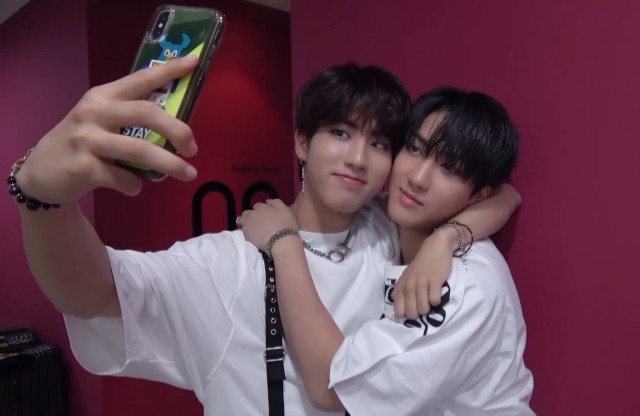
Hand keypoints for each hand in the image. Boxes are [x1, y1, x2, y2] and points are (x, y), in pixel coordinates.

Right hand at [14, 56, 199, 203]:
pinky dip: (135, 186)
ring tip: (188, 174)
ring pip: (140, 150)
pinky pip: (123, 178)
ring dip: (170, 165)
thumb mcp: (100, 121)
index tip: (194, 61)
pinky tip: (133, 187)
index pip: (141, 78)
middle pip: (147, 113)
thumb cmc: (81, 144)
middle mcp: (95, 112)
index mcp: (103, 96)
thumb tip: (176, 127)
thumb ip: (129, 117)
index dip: (169, 70)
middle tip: (194, 148)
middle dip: (178, 130)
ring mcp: (87, 139)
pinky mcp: (84, 167)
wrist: (40, 174)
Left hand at [240, 199, 297, 251]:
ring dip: (246, 222)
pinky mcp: (245, 234)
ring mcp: (247, 224)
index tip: (265, 215)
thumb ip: (276, 202)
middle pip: (248, 212)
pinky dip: (245, 232)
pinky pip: (241, 231)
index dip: (261, 210)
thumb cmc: (286, 225)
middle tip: (258, 222)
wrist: (281, 241)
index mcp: (262, 207)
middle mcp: (252, 213)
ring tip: (252, 229)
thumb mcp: (286, 209)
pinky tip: (250, 235)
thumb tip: (267, 201)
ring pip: (242, 220)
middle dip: (251, 215)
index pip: (258, 205)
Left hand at [392, 229, 455, 318]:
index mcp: (401, 286)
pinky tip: (438, 293)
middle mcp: (409, 285)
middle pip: (412, 314)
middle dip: (419, 313)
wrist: (436, 247)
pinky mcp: (434, 281)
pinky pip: (435, 301)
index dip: (407, 314)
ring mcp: (421, 283)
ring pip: (423, 309)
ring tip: (431, 299)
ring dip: (429, 308)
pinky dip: (437, 301)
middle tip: (424, 305)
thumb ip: (401, 290)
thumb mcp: (407, 276)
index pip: (399, 311)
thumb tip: (395, 302)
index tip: (414, 310)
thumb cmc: (422, 264)